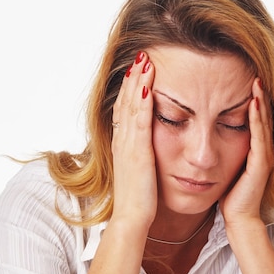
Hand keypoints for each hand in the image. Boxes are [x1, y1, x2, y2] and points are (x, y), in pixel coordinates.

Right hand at [110, 51, 156, 231]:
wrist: (132, 219)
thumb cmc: (138, 201)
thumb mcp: (139, 173)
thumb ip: (141, 158)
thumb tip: (148, 150)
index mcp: (124, 146)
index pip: (125, 110)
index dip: (130, 89)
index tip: (138, 70)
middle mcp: (123, 141)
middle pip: (126, 102)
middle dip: (133, 78)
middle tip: (141, 55)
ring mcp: (128, 146)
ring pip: (132, 106)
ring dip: (138, 82)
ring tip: (145, 60)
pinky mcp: (138, 152)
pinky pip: (141, 121)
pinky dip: (144, 101)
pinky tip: (150, 86)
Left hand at [221, 78, 273, 228]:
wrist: (239, 218)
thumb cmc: (229, 195)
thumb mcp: (225, 166)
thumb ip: (222, 149)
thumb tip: (207, 133)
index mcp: (254, 150)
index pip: (254, 119)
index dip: (253, 100)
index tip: (245, 78)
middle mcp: (263, 150)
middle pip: (262, 116)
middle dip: (259, 94)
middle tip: (255, 71)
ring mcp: (264, 156)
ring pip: (263, 123)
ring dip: (261, 101)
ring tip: (257, 81)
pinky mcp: (261, 164)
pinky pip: (259, 136)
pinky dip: (257, 119)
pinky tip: (254, 103)